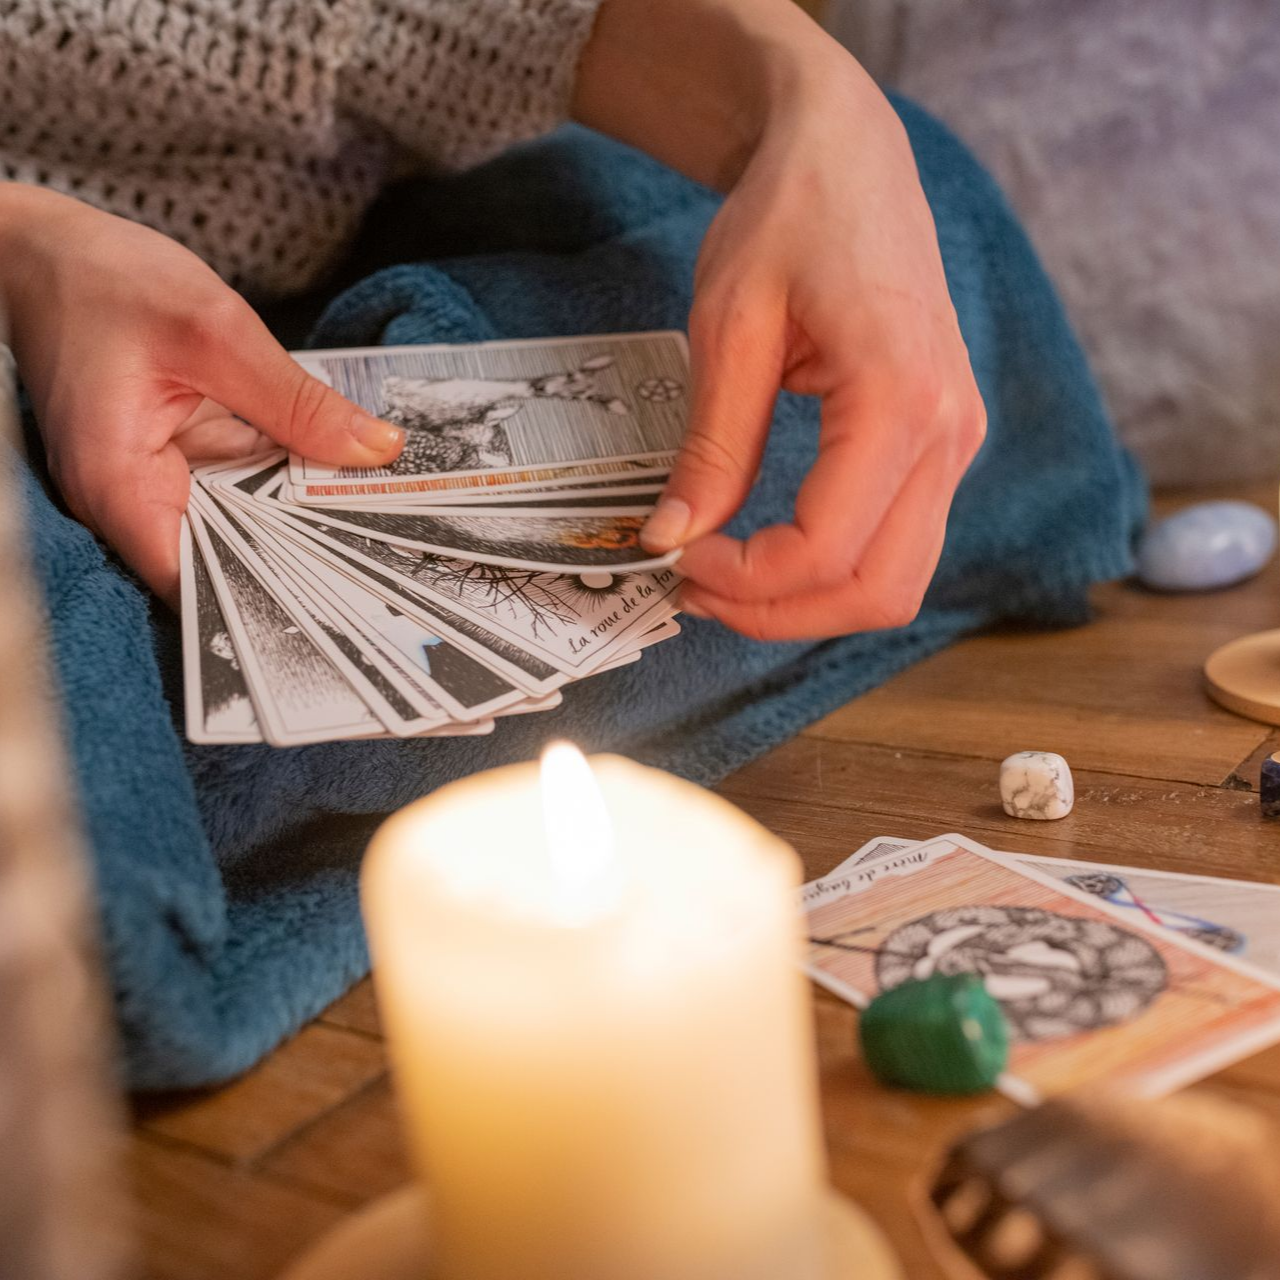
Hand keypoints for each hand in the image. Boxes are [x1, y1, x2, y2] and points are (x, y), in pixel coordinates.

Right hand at [0, 185, 403, 605]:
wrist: (44, 252)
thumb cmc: (102, 280)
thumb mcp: (218, 333)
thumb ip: (299, 402)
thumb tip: (377, 451)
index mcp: (119, 486)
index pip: (197, 585)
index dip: (267, 601)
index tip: (341, 602)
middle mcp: (125, 503)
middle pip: (224, 565)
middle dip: (300, 565)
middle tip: (384, 564)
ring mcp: (146, 486)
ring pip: (235, 531)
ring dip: (297, 527)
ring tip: (379, 531)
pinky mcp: (167, 464)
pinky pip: (231, 493)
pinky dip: (277, 489)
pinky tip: (334, 485)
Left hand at [577, 0, 986, 640]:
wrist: (850, 155)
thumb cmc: (790, 218)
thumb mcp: (730, 325)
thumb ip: (712, 445)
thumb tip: (671, 539)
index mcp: (901, 395)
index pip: (827, 548)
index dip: (746, 580)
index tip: (680, 561)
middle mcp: (949, 430)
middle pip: (879, 590)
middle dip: (781, 613)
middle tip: (698, 591)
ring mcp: (957, 439)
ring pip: (897, 582)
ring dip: (810, 603)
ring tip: (727, 575)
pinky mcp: (943, 442)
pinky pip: (900, 543)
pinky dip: (835, 569)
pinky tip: (770, 547)